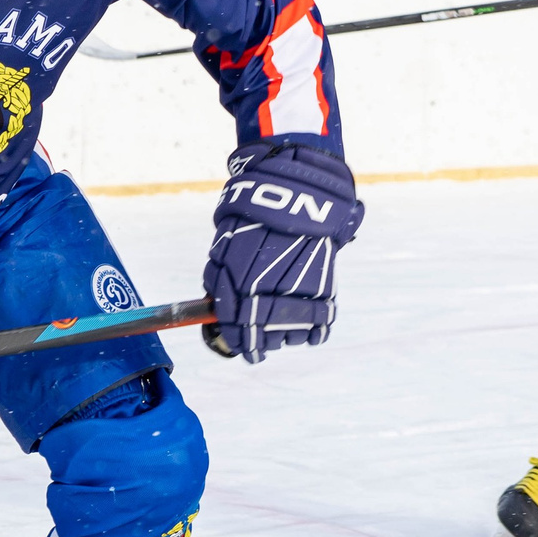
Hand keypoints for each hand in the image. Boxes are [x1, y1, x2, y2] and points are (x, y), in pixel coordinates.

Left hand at [201, 142, 363, 363]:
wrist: (300, 188)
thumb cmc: (257, 213)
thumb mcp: (228, 236)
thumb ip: (220, 271)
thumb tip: (213, 305)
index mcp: (239, 270)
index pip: (234, 317)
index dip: (236, 337)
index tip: (241, 348)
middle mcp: (267, 280)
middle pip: (261, 329)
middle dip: (259, 342)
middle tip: (260, 348)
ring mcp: (297, 282)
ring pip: (289, 329)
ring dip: (284, 337)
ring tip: (282, 335)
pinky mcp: (324, 283)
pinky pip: (320, 320)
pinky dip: (313, 331)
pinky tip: (307, 334)